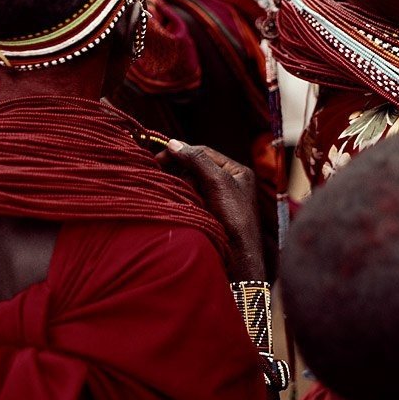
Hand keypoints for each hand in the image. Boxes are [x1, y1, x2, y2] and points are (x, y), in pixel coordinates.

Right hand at [160, 140, 265, 279]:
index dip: (181, 152)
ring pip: (192, 184)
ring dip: (180, 184)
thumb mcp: (218, 182)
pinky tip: (173, 200)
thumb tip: (174, 144)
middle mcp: (230, 182)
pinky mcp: (211, 214)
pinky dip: (182, 198)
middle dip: (179, 170)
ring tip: (166, 187)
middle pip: (196, 168)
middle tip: (159, 173)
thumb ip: (198, 160)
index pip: (204, 153)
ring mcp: (220, 199)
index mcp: (237, 171)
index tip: (159, 157)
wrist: (239, 255)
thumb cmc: (235, 217)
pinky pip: (191, 199)